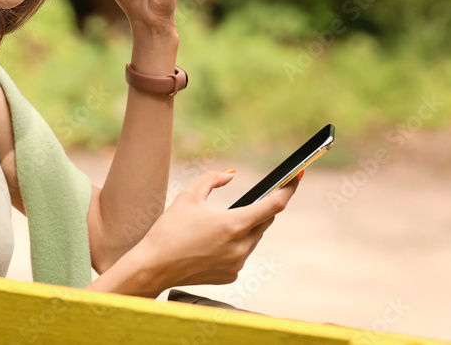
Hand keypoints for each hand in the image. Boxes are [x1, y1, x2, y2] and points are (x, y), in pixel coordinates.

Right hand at [133, 169, 298, 290]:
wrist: (153, 266)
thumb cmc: (169, 230)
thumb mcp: (189, 196)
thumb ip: (212, 179)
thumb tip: (231, 175)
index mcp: (234, 225)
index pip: (273, 205)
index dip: (288, 189)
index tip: (296, 177)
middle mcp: (240, 247)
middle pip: (265, 221)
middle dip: (263, 207)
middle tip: (259, 195)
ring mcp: (237, 264)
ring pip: (254, 238)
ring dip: (249, 226)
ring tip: (229, 218)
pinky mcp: (230, 276)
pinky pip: (242, 254)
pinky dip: (236, 243)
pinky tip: (217, 240)